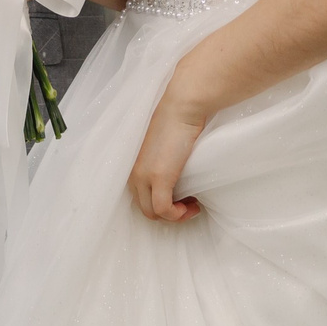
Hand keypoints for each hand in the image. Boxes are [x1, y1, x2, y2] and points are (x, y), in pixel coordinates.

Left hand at [128, 92, 208, 222]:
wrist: (182, 109)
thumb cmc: (178, 124)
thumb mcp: (164, 150)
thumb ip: (163, 165)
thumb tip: (176, 180)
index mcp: (134, 167)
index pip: (140, 199)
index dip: (161, 205)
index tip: (182, 199)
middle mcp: (134, 174)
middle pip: (144, 209)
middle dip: (168, 214)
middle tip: (189, 204)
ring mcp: (144, 176)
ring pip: (152, 213)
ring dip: (174, 216)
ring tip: (192, 205)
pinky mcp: (158, 177)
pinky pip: (163, 210)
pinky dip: (177, 214)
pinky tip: (192, 205)